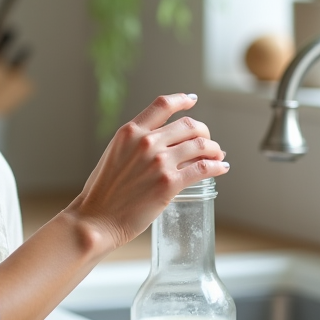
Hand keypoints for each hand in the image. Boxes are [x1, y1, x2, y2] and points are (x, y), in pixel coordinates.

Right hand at [68, 94, 227, 247]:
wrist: (97, 219)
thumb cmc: (101, 192)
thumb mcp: (114, 155)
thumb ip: (134, 144)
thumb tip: (159, 143)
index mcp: (129, 132)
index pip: (162, 105)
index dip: (181, 100)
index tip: (192, 100)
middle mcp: (146, 142)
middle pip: (189, 125)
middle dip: (204, 131)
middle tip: (208, 141)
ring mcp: (159, 162)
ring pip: (200, 145)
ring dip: (214, 149)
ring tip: (218, 155)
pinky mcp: (169, 184)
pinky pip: (203, 169)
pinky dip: (217, 166)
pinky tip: (221, 168)